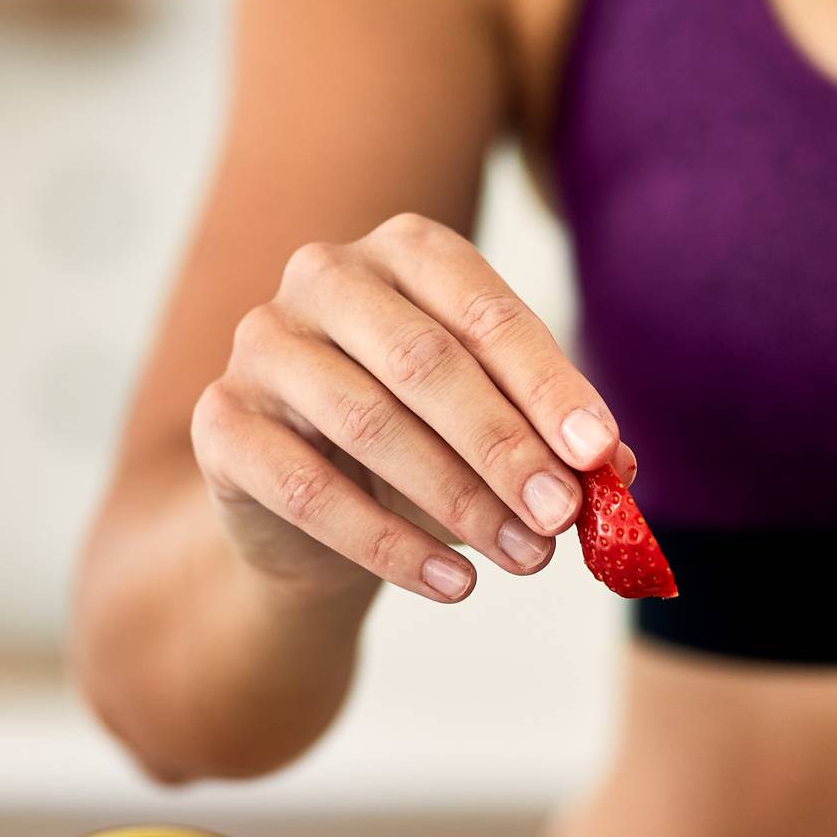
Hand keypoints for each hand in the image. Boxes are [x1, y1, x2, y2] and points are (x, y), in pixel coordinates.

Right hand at [190, 213, 632, 603]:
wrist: (306, 516)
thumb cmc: (419, 447)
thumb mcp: (493, 434)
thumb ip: (552, 441)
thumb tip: (616, 471)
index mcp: (404, 252)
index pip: (483, 309)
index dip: (547, 385)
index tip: (598, 455)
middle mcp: (324, 277)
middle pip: (423, 360)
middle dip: (503, 445)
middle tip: (561, 517)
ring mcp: (262, 344)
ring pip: (366, 422)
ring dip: (457, 500)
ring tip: (525, 559)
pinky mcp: (220, 422)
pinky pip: (305, 488)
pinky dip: (387, 544)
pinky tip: (452, 584)